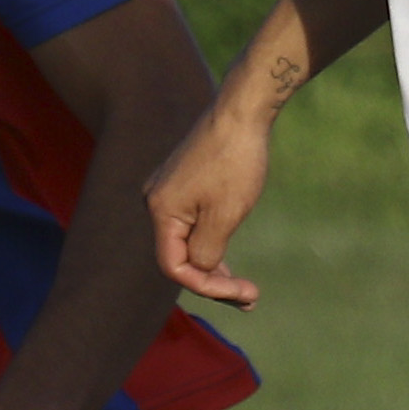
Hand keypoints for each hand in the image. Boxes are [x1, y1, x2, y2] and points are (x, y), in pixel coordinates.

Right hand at [145, 98, 271, 307]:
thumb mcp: (225, 216)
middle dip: (214, 281)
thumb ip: (207, 252)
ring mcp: (169, 191)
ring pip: (188, 242)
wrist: (241, 111)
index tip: (241, 293)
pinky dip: (212, 243)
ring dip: (215, 266)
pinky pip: (193, 224)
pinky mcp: (183, 183)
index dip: (206, 287)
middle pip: (180, 257)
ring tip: (246, 289)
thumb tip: (201, 270)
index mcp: (161, 211)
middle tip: (251, 299)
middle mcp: (157, 202)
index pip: (174, 267)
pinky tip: (230, 260)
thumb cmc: (235, 161)